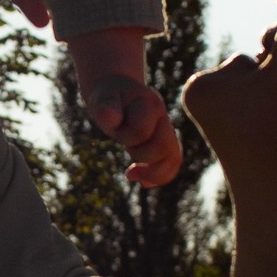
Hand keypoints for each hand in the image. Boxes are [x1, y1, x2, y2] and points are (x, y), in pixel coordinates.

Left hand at [85, 73, 183, 189]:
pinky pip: (172, 164)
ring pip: (173, 158)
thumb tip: (108, 117)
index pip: (142, 131)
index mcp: (150, 104)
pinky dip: (160, 177)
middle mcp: (163, 118)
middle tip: (125, 149)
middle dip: (140, 155)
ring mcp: (167, 131)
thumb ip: (106, 107)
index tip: (116, 131)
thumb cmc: (108, 97)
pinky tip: (143, 183)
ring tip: (131, 176)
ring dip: (152, 172)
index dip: (126, 137)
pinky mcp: (164, 143)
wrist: (118, 93)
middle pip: (163, 147)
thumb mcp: (102, 99)